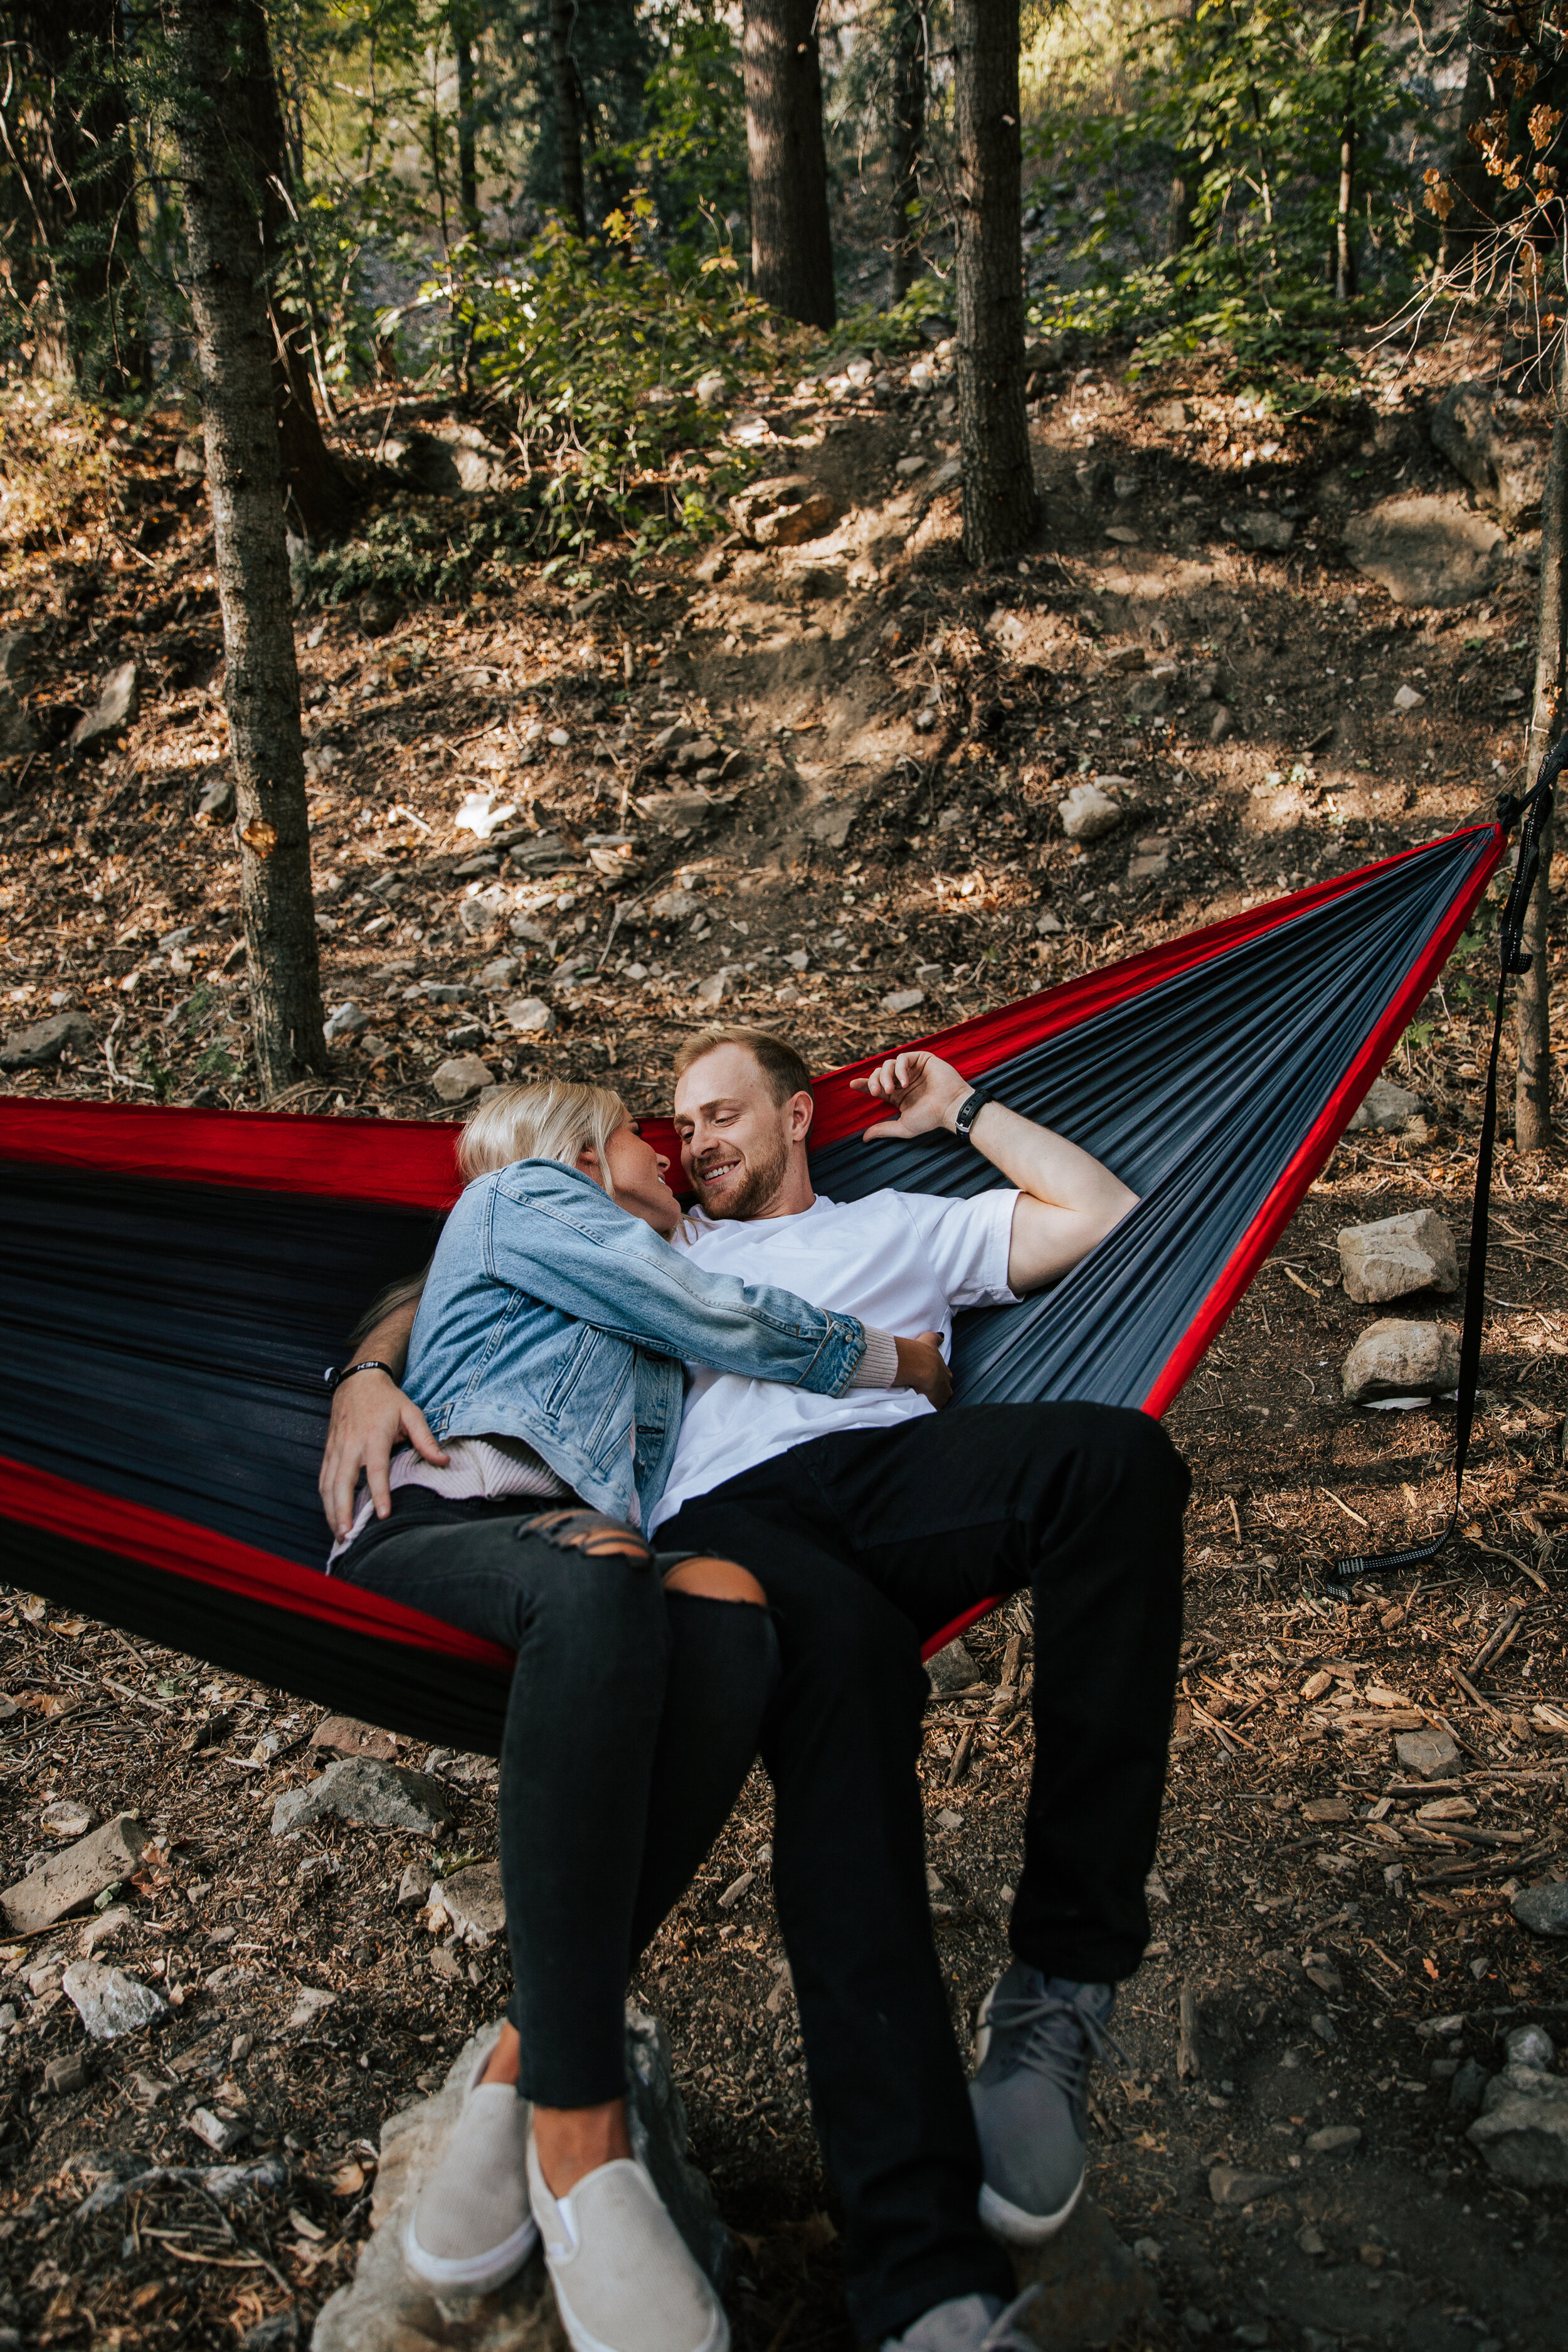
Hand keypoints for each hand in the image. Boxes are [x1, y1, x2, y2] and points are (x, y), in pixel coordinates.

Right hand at [318, 1371, 447, 1539]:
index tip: (382, 1514)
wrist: (358, 1380)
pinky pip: (323, 1478)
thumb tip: (444, 1461)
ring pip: (328, 1484)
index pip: (376, 1469)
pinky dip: (325, 1499)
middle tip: (347, 1535)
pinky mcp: (328, 1451)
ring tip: (338, 1533)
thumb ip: (426, 1439)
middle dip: (343, 1510)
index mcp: (373, 1436)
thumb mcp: (411, 1412)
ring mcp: (336, 1448)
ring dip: (331, 1510)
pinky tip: (331, 1515)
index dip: (379, 1493)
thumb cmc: (387, 1399)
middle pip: (342, 1482)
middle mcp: (351, 1444)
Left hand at [852, 1050, 970, 1142]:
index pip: (877, 1086)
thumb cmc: (931, 1118)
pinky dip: (899, 1068)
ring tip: (891, 1089)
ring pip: (888, 1064)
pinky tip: (904, 1082)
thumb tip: (864, 1138)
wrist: (951, 1108)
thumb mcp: (903, 1126)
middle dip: (874, 1081)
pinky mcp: (922, 1059)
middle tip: (877, 1092)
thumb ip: (884, 1129)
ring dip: (885, 1075)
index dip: (864, 1084)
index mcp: (898, 1095)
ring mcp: (912, 1069)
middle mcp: (904, 1081)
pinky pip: (903, 1058)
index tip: (852, 1085)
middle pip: (880, 1073)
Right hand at [893, 1331, 952, 1408]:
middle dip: (937, 1391)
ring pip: (939, 1401)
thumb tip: (941, 1336)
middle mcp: (946, 1386)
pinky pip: (930, 1409)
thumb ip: (935, 1338)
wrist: (918, 1366)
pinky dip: (926, 1408)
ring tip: (921, 1400)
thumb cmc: (922, 1352)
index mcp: (945, 1372)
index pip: (945, 1377)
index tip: (931, 1377)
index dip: (938, 1377)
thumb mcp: (929, 1340)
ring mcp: (941, 1397)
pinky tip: (918, 1407)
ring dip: (932, 1401)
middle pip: (944, 1391)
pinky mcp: (933, 1405)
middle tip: (925, 1390)